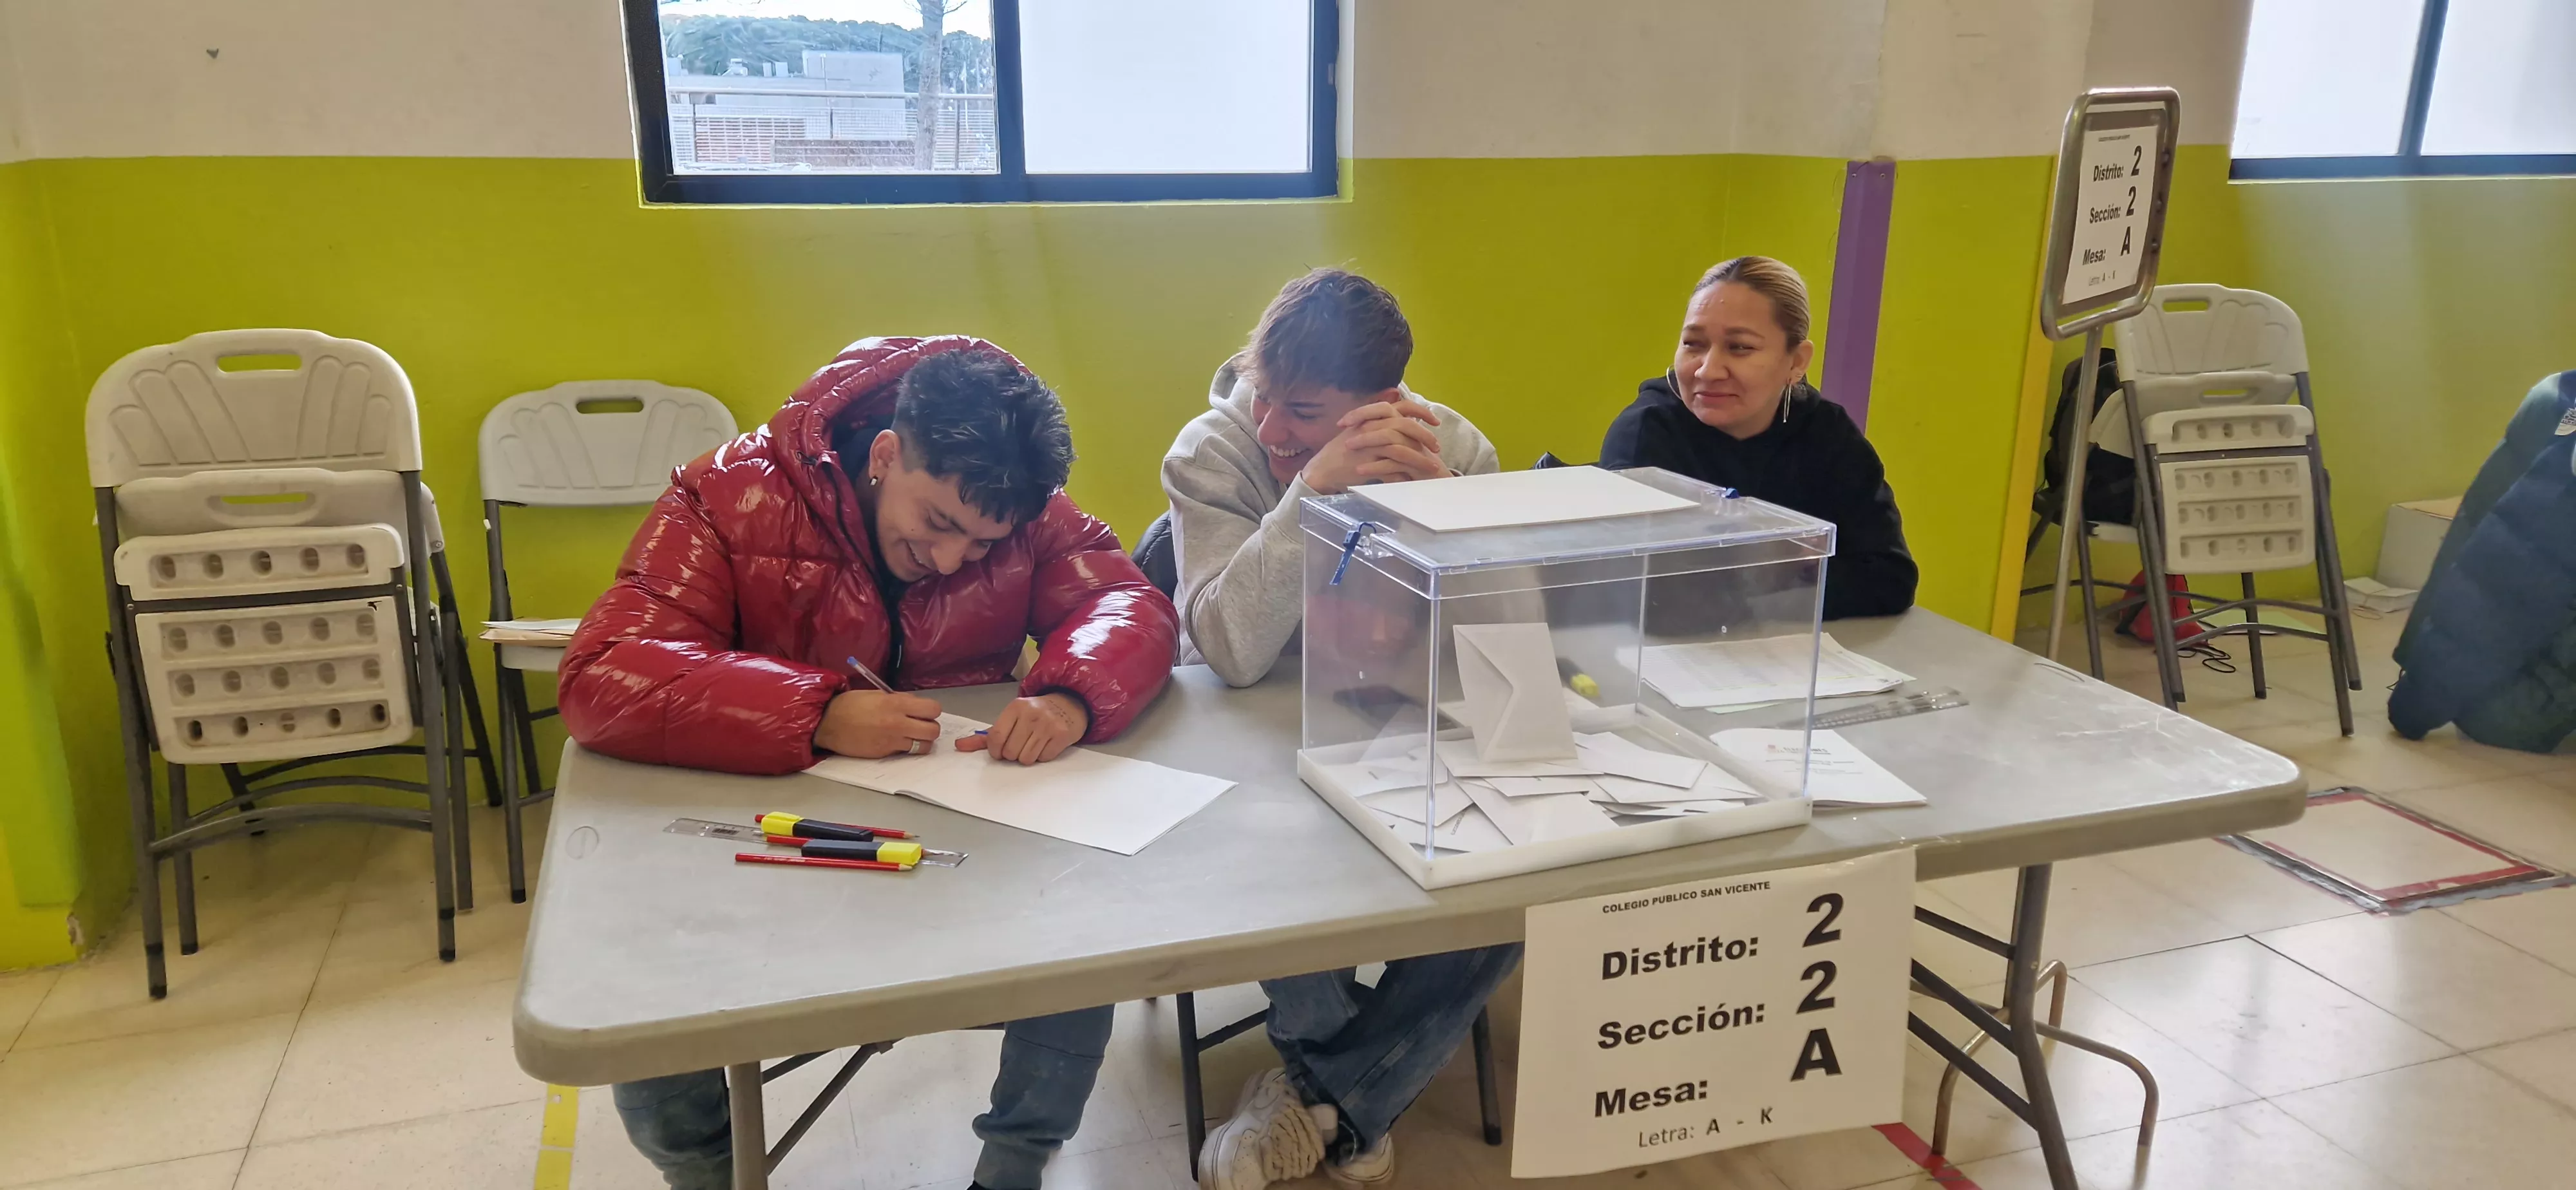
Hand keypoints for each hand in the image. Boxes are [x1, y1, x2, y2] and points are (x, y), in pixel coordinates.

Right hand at [813, 690, 943, 758]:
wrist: (827, 723)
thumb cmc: (850, 705)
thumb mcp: (877, 694)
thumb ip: (899, 699)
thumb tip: (915, 705)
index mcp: (896, 704)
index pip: (933, 709)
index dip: (931, 711)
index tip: (924, 712)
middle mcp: (897, 723)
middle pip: (933, 730)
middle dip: (930, 728)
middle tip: (920, 726)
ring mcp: (892, 740)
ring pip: (923, 746)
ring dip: (921, 742)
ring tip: (912, 737)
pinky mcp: (884, 753)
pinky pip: (905, 752)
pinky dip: (905, 748)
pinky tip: (895, 742)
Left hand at [957, 692, 1088, 764]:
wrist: (1070, 704)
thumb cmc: (1035, 714)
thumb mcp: (1011, 719)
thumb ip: (985, 736)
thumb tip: (959, 747)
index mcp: (1015, 707)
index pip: (995, 737)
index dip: (995, 751)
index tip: (1000, 751)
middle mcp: (1031, 714)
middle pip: (1010, 752)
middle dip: (1013, 754)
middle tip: (1020, 745)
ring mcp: (1047, 724)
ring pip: (1026, 758)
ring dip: (1027, 757)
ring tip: (1033, 744)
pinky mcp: (1061, 735)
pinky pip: (1043, 758)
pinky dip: (1042, 756)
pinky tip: (1046, 744)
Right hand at [1300, 400, 1447, 494]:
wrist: (1323, 468)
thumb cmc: (1344, 451)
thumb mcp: (1362, 430)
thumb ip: (1380, 422)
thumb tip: (1401, 413)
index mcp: (1373, 416)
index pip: (1403, 406)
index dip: (1421, 412)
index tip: (1435, 421)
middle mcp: (1372, 426)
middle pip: (1406, 425)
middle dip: (1425, 436)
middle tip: (1437, 446)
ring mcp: (1369, 444)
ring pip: (1402, 447)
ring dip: (1421, 458)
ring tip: (1434, 467)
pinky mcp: (1367, 462)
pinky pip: (1392, 466)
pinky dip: (1406, 473)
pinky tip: (1415, 480)